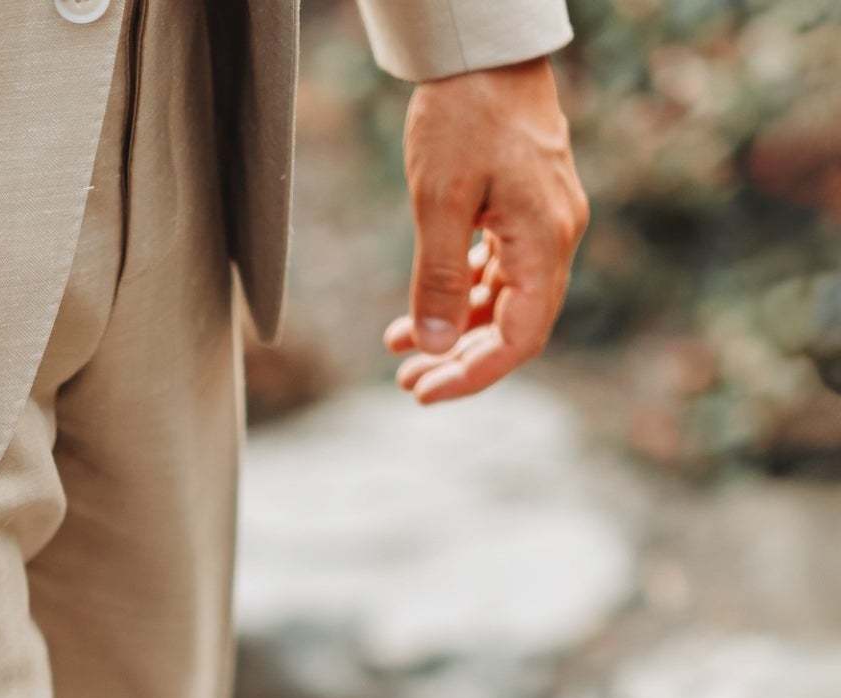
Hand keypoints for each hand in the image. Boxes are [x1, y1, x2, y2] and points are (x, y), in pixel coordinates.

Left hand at [385, 57, 588, 403]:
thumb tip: (434, 346)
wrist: (484, 46)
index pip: (519, 338)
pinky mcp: (523, 206)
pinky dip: (459, 294)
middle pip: (514, 326)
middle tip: (407, 381)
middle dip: (460, 360)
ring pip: (503, 300)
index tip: (423, 391)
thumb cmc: (464, 114)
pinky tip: (418, 310)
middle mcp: (554, 236)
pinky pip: (497, 269)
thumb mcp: (440, 201)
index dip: (473, 375)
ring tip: (401, 351)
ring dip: (455, 330)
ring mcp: (542, 221)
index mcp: (545, 241)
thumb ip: (438, 278)